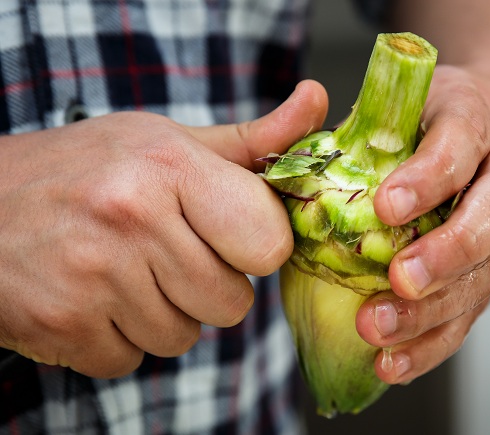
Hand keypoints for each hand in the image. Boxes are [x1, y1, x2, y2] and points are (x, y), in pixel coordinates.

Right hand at [0, 80, 327, 377]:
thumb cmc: (89, 169)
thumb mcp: (169, 142)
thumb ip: (253, 141)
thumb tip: (317, 102)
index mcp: (169, 166)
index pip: (268, 243)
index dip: (255, 245)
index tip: (230, 233)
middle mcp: (132, 218)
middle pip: (232, 303)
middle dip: (209, 285)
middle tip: (166, 251)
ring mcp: (93, 277)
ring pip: (185, 338)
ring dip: (164, 314)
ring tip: (125, 271)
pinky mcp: (62, 326)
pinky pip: (134, 360)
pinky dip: (120, 337)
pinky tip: (95, 296)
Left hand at [356, 65, 489, 383]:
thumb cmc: (441, 119)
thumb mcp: (408, 100)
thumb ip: (362, 124)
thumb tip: (296, 154)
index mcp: (478, 120)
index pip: (461, 144)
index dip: (428, 177)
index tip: (385, 205)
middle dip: (448, 254)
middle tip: (400, 279)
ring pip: (486, 275)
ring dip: (434, 311)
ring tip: (380, 329)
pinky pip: (472, 310)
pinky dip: (432, 343)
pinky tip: (394, 362)